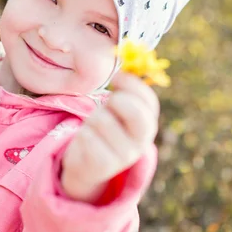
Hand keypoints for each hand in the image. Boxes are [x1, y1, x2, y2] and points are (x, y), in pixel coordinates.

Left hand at [61, 71, 159, 201]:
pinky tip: (86, 141)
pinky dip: (82, 134)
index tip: (116, 78)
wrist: (87, 166)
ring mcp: (123, 156)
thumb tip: (121, 65)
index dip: (132, 84)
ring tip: (93, 127)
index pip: (149, 101)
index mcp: (148, 126)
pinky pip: (87, 136)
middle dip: (114, 101)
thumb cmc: (104, 129)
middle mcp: (141, 143)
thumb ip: (125, 92)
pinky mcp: (104, 166)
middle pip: (131, 109)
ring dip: (92, 119)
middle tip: (106, 107)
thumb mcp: (117, 110)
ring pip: (101, 120)